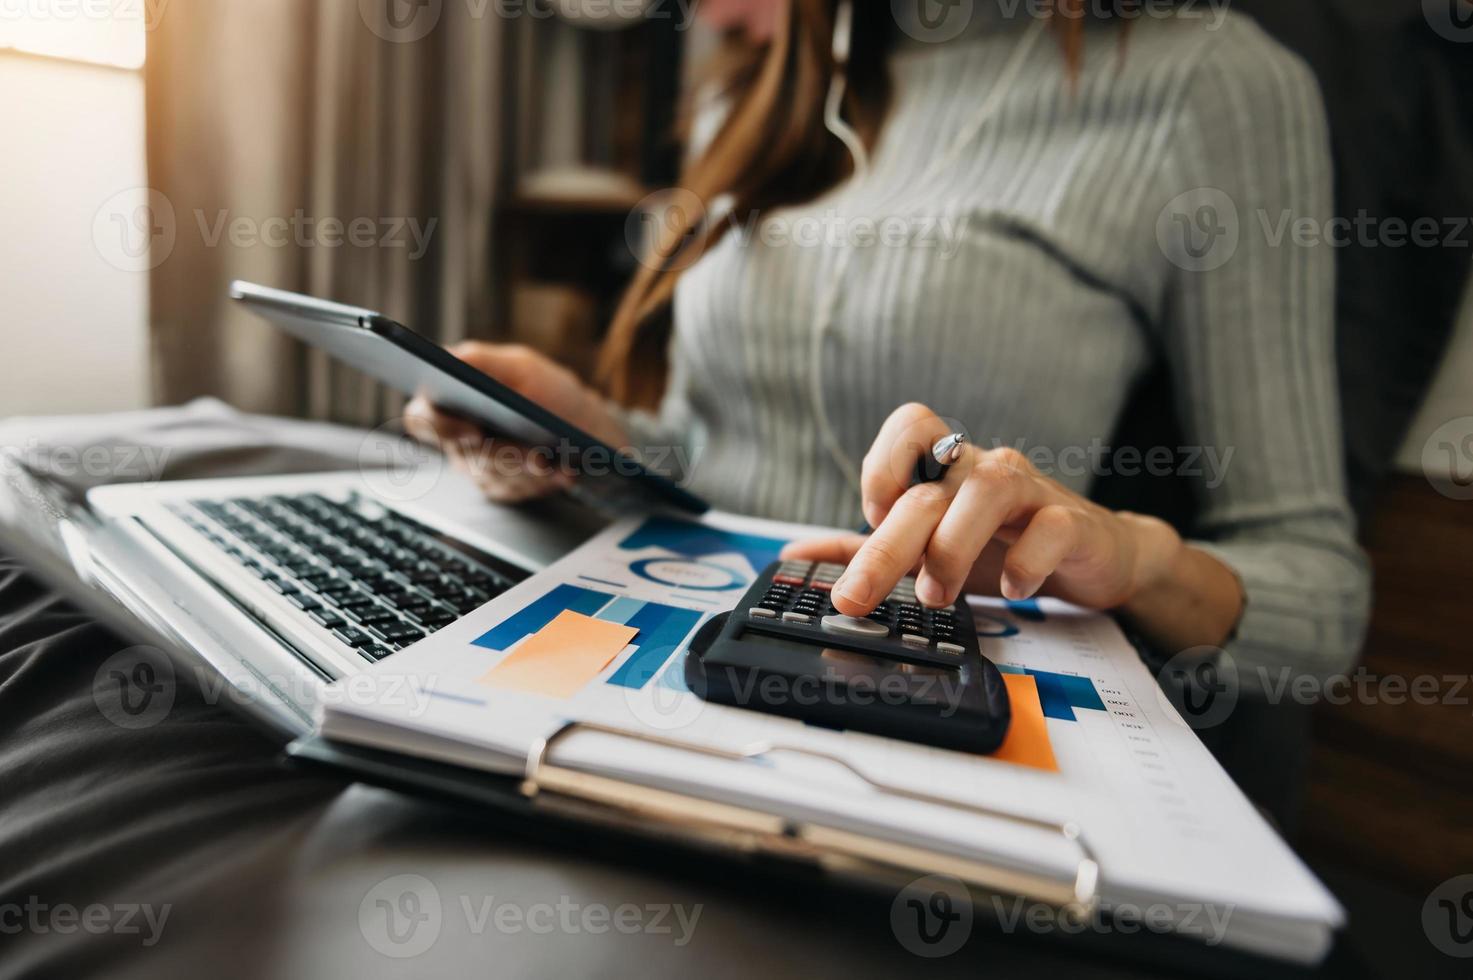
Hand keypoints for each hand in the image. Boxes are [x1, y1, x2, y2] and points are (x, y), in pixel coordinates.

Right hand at [404, 342, 625, 503]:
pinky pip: (517, 490)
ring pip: (495, 475)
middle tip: (533, 455)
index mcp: (453, 401)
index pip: (422, 418)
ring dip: (527, 469)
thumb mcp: (520, 366)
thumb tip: (449, 359)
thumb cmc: (550, 391)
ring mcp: (480, 466)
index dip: (439, 427)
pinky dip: (545, 481)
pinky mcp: (503, 488)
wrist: (586, 425)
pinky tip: (564, 473)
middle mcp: (460, 437)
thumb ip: (481, 360)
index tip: (473, 431)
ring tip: (552, 462)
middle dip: (504, 454)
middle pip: (466, 454)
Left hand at [782, 403, 1184, 616]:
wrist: (1096, 559)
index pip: (911, 425)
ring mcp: (1031, 492)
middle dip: (887, 544)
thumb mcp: (929, 551)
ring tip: (936, 592)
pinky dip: (1026, 559)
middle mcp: (985, 470)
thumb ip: (865, 549)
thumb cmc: (1006, 548)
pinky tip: (1014, 588)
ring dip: (952, 548)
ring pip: (986, 491)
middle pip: (929, 488)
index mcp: (950, 470)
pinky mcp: (1073, 522)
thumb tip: (792, 555)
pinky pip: (1050, 527)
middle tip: (859, 596)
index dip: (882, 466)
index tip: (872, 517)